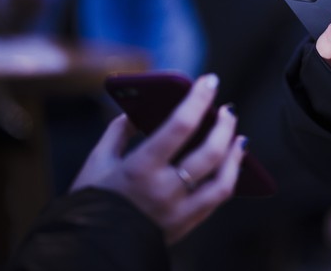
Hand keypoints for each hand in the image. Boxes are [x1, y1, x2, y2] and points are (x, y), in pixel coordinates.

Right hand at [70, 74, 246, 243]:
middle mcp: (164, 191)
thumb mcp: (97, 162)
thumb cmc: (92, 202)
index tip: (210, 81)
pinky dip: (228, 178)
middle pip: (210, 153)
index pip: (179, 126)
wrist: (91, 248)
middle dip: (224, 127)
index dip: (198, 100)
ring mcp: (178, 212)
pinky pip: (216, 201)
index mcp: (140, 168)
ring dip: (235, 156)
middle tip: (228, 110)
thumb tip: (137, 112)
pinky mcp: (184, 226)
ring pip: (222, 182)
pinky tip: (231, 165)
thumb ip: (118, 132)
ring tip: (238, 137)